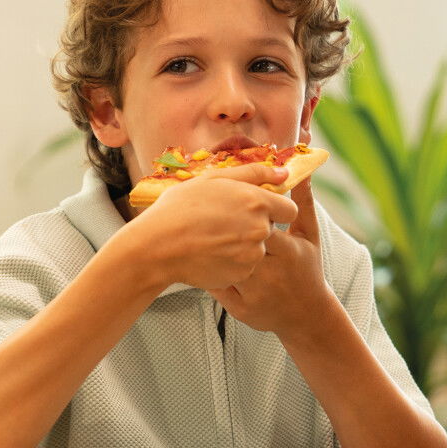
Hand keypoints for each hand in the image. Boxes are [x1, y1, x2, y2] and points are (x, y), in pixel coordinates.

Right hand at [136, 163, 297, 291]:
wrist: (157, 246)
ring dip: (242, 245)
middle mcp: (260, 230)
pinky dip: (231, 262)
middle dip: (254, 226)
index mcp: (258, 202)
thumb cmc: (181, 208)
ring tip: (213, 239)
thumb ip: (254, 174)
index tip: (257, 209)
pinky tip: (210, 254)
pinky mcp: (240, 275)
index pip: (289, 209)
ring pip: (256, 249)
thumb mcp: (215, 179)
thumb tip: (282, 173)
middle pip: (270, 229)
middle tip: (224, 223)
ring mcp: (251, 255)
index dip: (275, 209)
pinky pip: (243, 267)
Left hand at [209, 177, 330, 337]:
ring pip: (223, 265)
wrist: (306, 314)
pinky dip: (206, 273)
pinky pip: (216, 287)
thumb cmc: (307, 268)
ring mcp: (255, 295)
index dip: (245, 214)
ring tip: (202, 235)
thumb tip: (301, 172)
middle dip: (223, 231)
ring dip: (210, 250)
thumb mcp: (309, 236)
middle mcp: (272, 274)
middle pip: (238, 245)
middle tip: (211, 219)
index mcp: (288, 252)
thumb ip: (304, 203)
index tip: (236, 206)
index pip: (261, 226)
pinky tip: (202, 259)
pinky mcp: (242, 310)